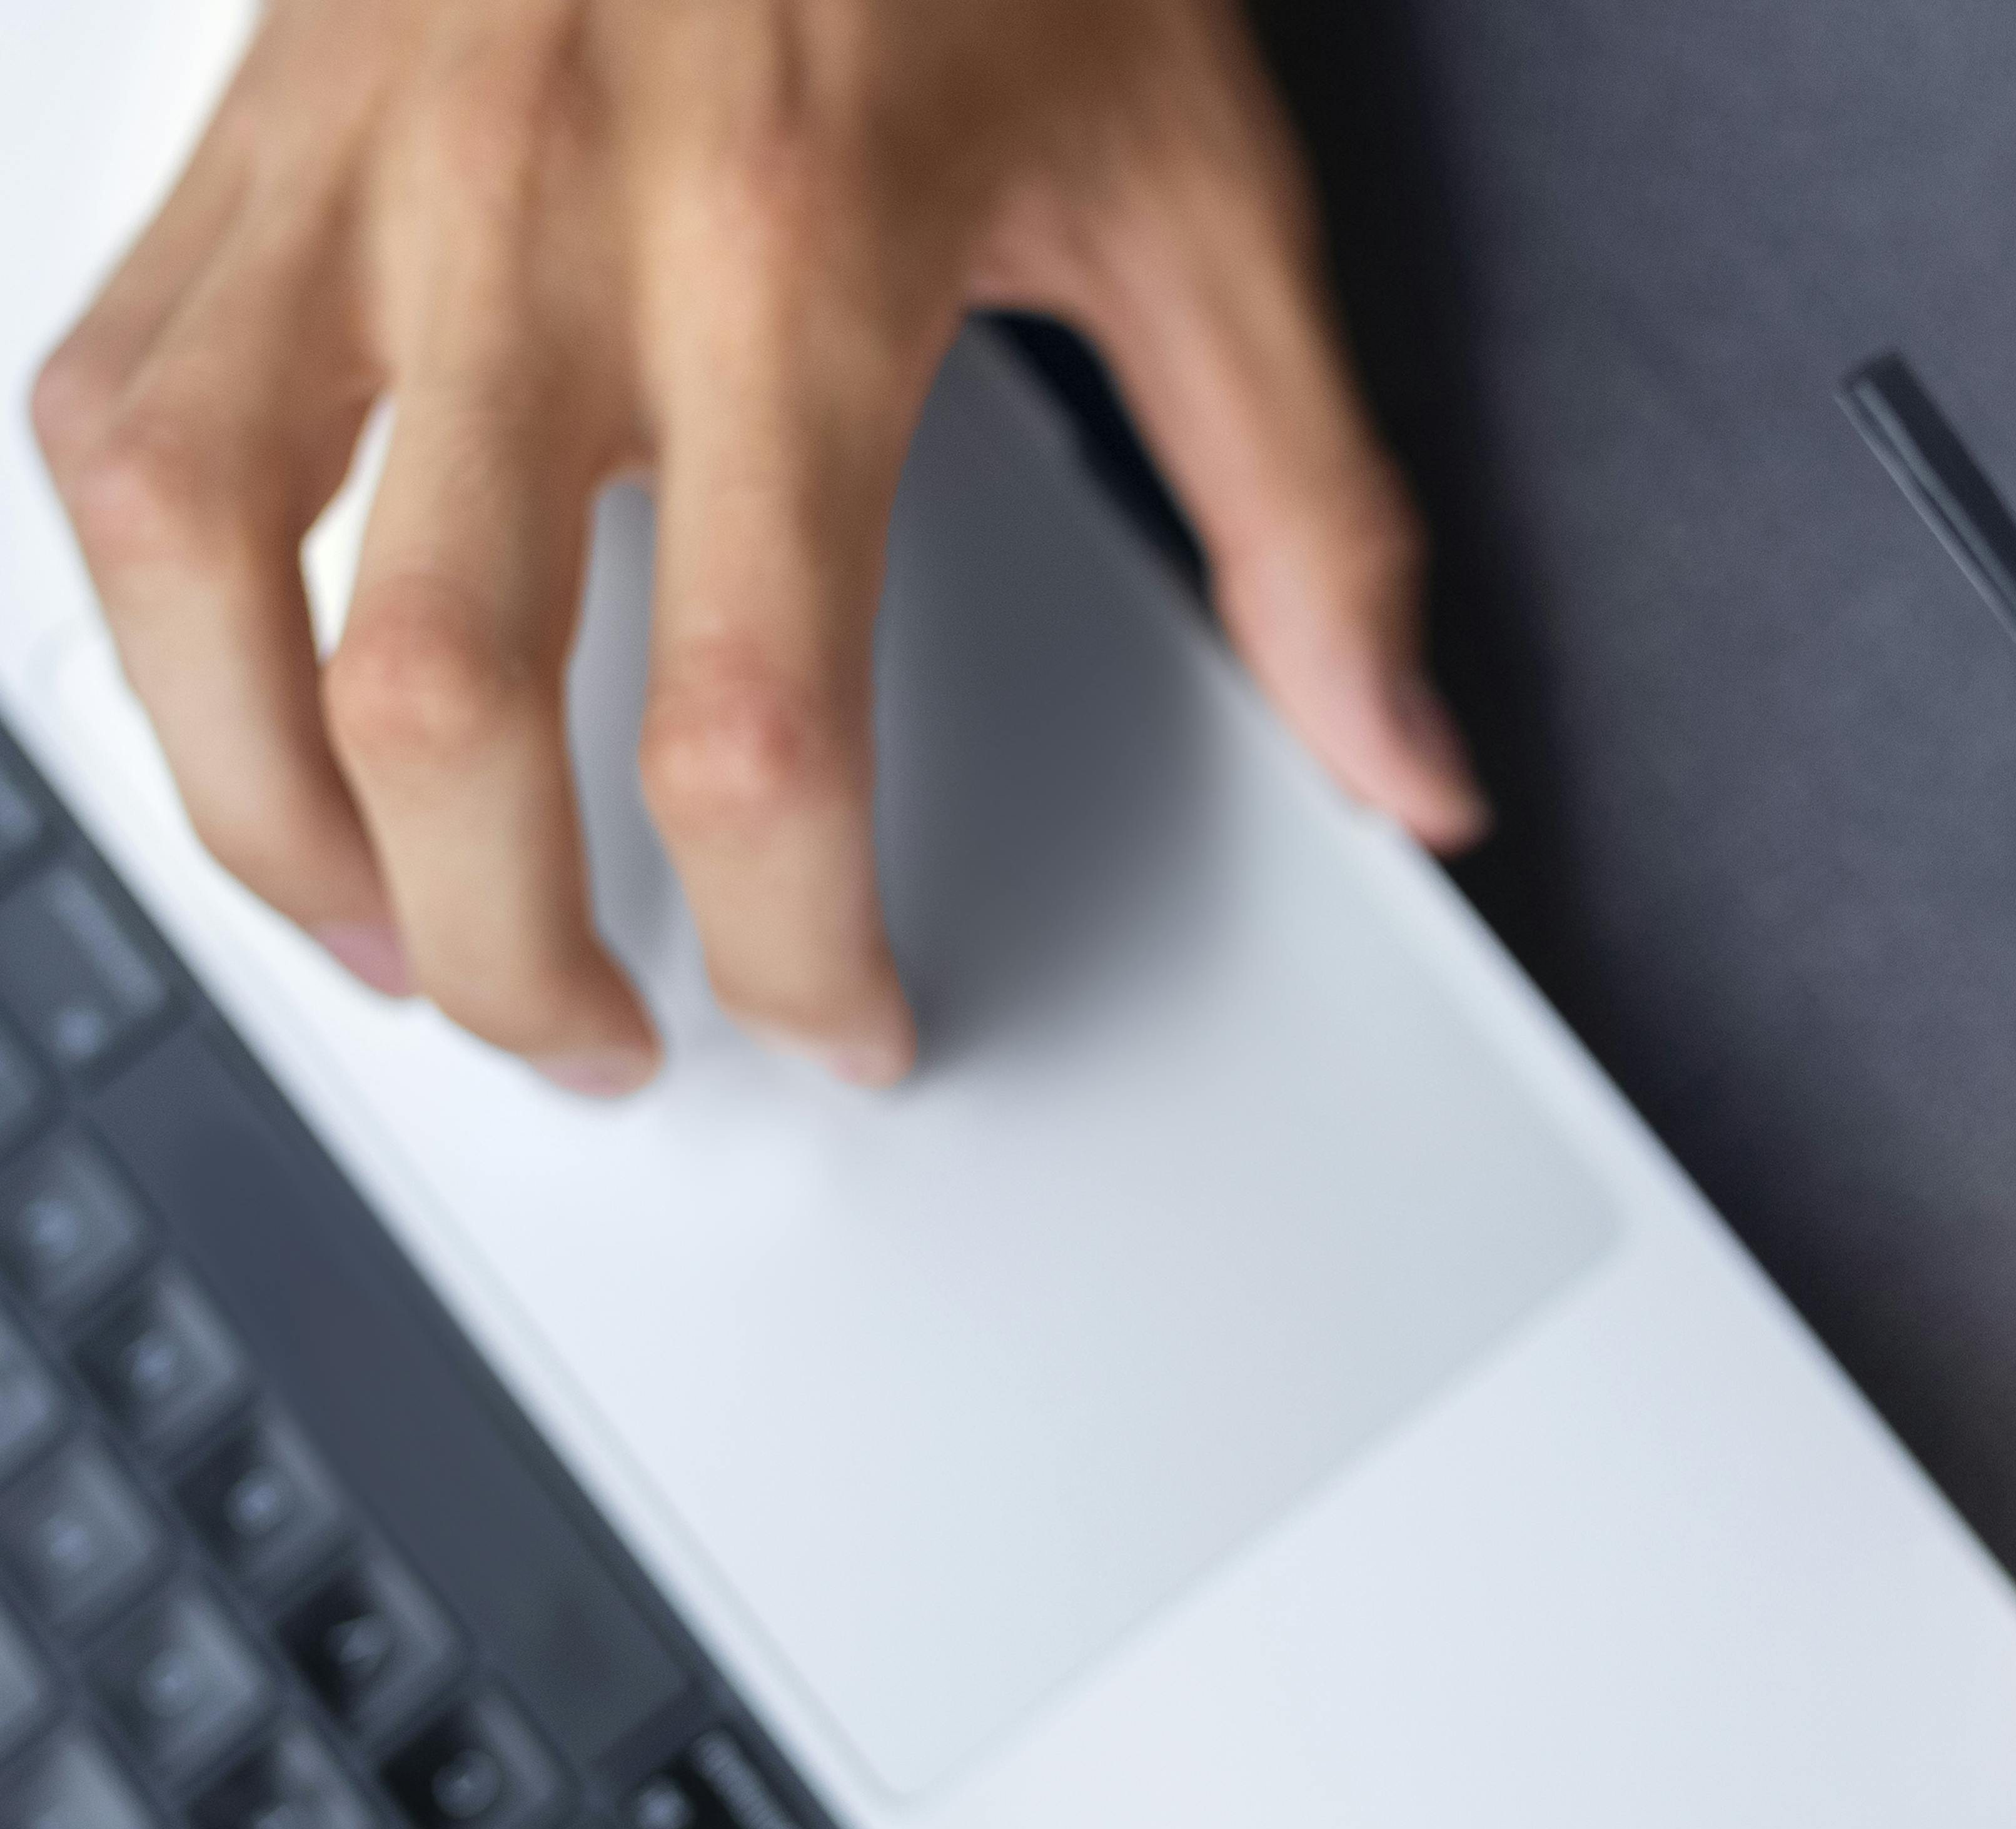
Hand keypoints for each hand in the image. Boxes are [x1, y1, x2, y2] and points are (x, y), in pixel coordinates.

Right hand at [28, 0, 1481, 1093]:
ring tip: (384, 944)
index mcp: (798, 261)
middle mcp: (547, 225)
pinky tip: (248, 700)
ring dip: (274, 820)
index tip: (846, 1013)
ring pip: (209, 566)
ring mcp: (364, 172)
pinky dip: (153, 600)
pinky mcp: (253, 129)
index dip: (795, 936)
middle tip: (601, 1033)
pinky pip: (118, 407)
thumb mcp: (1203, 192)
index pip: (758, 715)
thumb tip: (1408, 762)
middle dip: (504, 948)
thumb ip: (1306, 511)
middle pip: (445, 698)